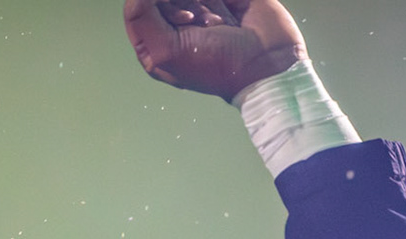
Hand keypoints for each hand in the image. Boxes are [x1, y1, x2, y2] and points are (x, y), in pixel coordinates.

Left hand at [122, 0, 305, 100]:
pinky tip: (225, 17)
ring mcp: (200, 7)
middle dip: (179, 4)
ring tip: (215, 25)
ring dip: (201, 3)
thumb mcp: (167, 51)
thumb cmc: (216, 65)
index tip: (183, 17)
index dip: (153, 3)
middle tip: (197, 21)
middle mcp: (175, 24)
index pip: (137, 7)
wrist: (268, 62)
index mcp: (156, 44)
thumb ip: (141, 16)